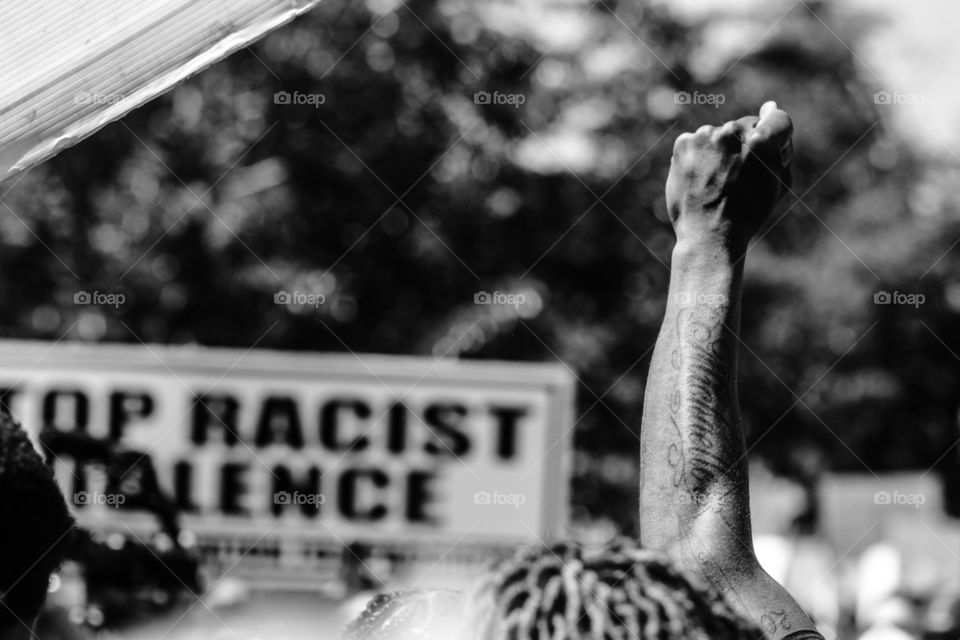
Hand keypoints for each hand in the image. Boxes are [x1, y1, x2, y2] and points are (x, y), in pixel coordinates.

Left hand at [665, 101, 792, 250]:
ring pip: (720, 135)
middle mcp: (733, 131)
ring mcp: (705, 135)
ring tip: (717, 181)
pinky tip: (700, 178)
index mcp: (763, 139)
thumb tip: (770, 107)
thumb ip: (779, 144)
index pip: (778, 118)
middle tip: (738, 177)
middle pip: (746, 127)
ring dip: (720, 151)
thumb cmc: (749, 212)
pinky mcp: (684, 142)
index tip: (767, 152)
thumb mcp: (779, 182)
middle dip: (746, 145)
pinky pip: (697, 142)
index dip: (776, 138)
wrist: (709, 234)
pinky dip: (699, 156)